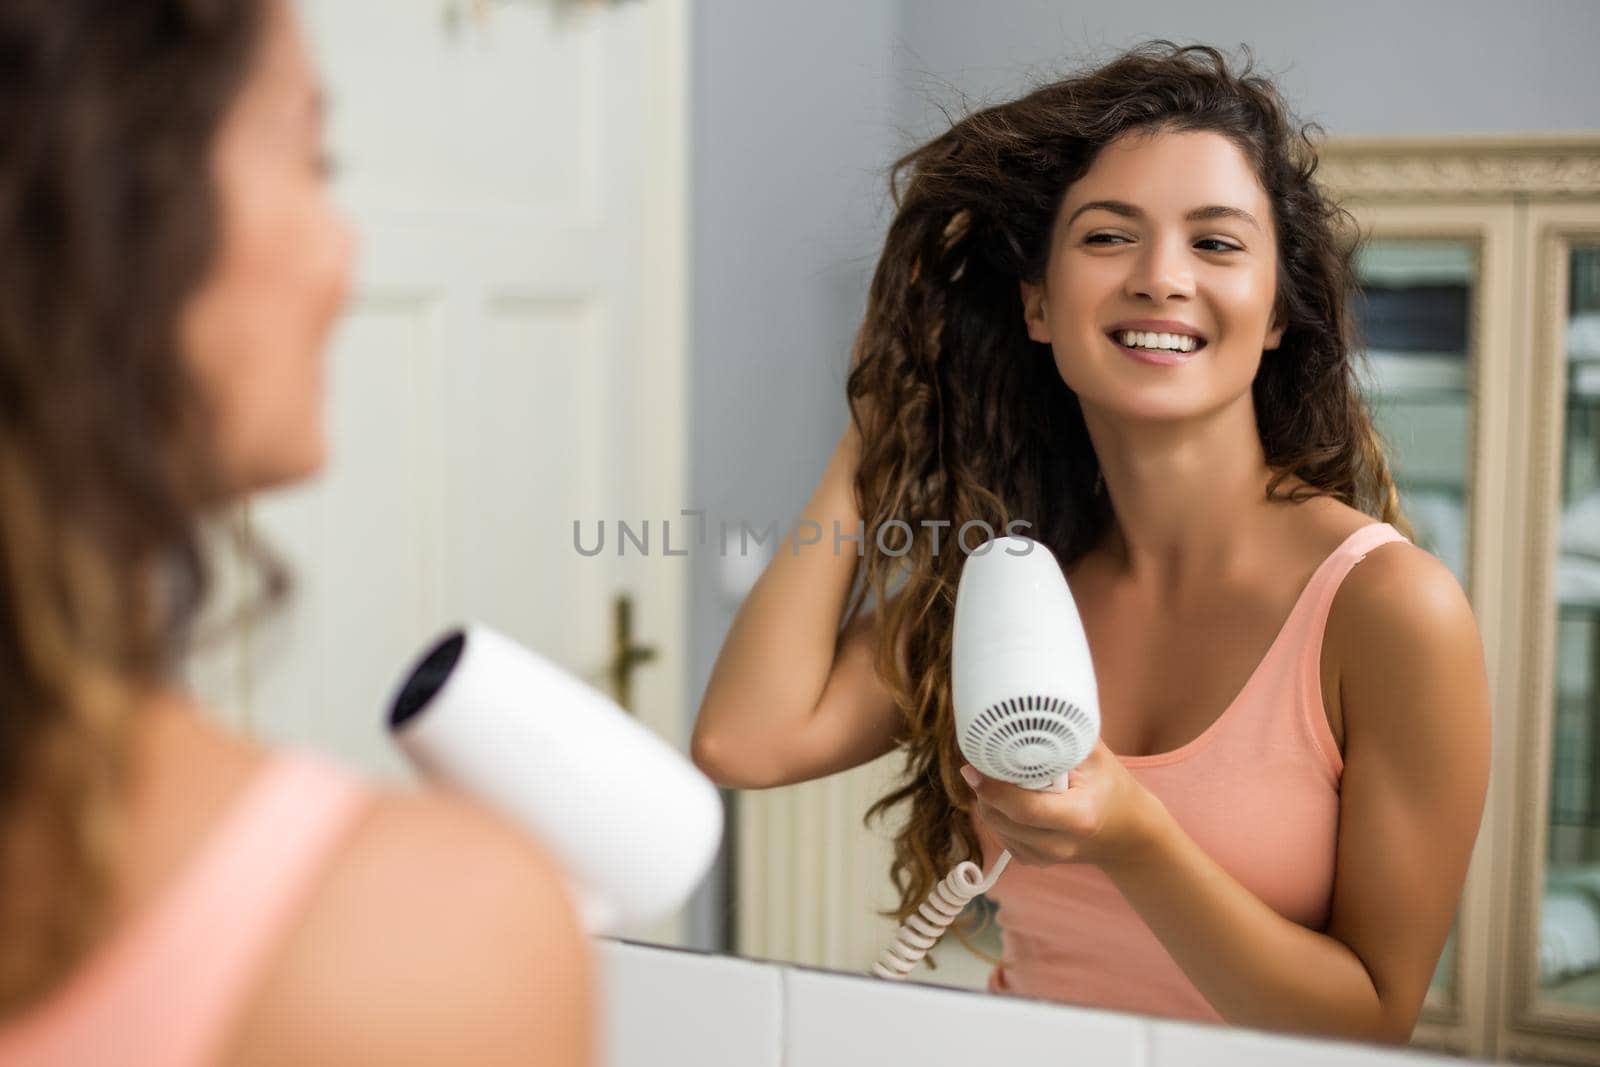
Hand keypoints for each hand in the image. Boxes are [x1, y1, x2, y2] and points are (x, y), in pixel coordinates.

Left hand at [962, 738, 1169, 874]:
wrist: (1127, 832)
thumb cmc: (1111, 787)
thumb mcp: (1096, 757)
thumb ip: (1063, 738)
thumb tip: (1025, 715)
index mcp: (1079, 817)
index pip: (1023, 808)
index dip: (992, 788)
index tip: (972, 767)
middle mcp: (1060, 844)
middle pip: (1001, 818)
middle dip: (986, 790)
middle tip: (986, 765)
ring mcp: (1046, 858)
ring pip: (995, 828)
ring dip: (989, 802)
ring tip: (1002, 780)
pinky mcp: (1035, 862)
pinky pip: (1000, 837)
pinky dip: (998, 816)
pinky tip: (1011, 800)